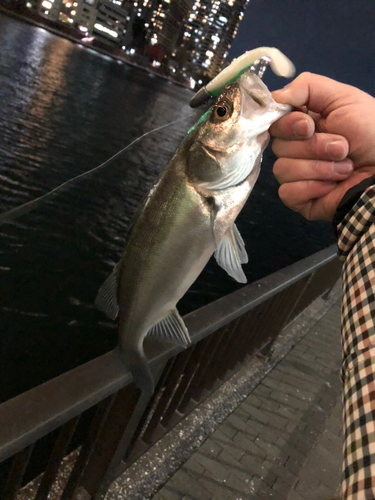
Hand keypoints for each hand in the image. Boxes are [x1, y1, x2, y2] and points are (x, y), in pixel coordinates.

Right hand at [270, 72, 374, 219]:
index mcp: (302, 124)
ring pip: (282, 169)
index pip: (274, 122)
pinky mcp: (297, 199)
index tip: (308, 127)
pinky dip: (311, 188)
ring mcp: (294, 176)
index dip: (288, 124)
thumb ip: (307, 86)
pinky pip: (287, 192)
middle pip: (279, 147)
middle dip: (314, 147)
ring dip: (319, 168)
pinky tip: (330, 186)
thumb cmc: (370, 132)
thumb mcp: (344, 98)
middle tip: (343, 148)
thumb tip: (274, 98)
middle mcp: (294, 149)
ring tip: (345, 168)